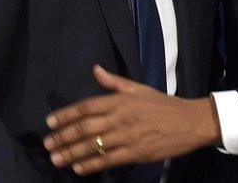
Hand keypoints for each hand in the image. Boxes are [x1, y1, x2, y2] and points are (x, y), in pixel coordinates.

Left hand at [43, 65, 221, 174]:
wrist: (190, 121)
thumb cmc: (163, 105)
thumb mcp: (138, 88)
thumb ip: (114, 82)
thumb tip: (95, 69)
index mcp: (120, 100)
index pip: (86, 107)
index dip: (66, 115)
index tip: (50, 122)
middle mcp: (120, 117)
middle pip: (85, 128)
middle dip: (64, 137)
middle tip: (48, 144)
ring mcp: (127, 136)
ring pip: (94, 145)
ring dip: (72, 153)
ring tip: (56, 159)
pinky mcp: (136, 152)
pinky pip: (109, 160)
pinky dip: (91, 165)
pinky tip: (78, 169)